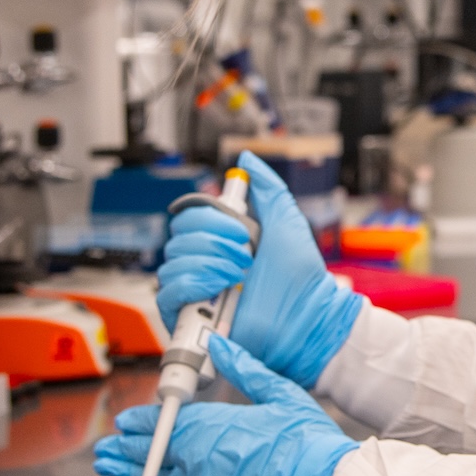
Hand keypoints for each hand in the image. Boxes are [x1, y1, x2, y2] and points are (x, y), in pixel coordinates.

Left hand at [92, 336, 358, 475]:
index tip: (125, 420)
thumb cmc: (309, 446)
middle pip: (153, 453)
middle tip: (106, 447)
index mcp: (214, 428)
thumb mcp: (280, 394)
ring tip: (109, 469)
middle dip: (126, 448)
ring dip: (129, 473)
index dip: (141, 421)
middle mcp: (200, 462)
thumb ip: (244, 369)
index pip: (166, 423)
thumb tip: (221, 345)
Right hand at [154, 152, 362, 387]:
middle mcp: (204, 264)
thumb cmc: (301, 276)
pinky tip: (220, 286)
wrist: (306, 316)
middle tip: (245, 254)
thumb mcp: (286, 221)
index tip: (241, 227)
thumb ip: (268, 188)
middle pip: (178, 237)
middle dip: (213, 241)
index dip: (210, 217)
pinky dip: (193, 283)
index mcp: (221, 241)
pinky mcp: (189, 317)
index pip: (190, 217)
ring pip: (173, 263)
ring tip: (238, 274)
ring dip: (207, 263)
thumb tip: (247, 158)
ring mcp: (196, 291)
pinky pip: (168, 292)